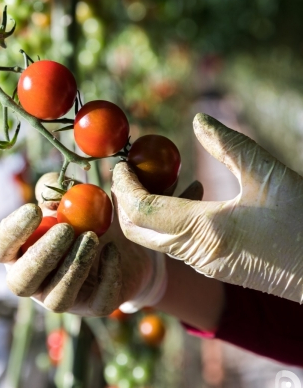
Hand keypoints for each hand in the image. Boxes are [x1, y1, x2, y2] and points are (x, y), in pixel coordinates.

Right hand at [0, 174, 165, 315]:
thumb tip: (51, 185)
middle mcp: (33, 281)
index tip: (34, 209)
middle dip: (42, 255)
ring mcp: (61, 298)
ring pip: (57, 297)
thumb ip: (59, 189)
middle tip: (65, 229)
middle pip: (22, 281)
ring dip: (73, 267)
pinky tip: (112, 250)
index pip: (0, 247)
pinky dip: (106, 275)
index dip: (12, 232)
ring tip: (92, 237)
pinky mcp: (93, 306)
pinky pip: (97, 301)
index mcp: (19, 251)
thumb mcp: (75, 196)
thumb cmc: (89, 214)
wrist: (128, 243)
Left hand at [112, 113, 302, 303]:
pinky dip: (166, 219)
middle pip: (137, 231)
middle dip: (125, 199)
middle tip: (129, 169)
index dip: (124, 185)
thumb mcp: (267, 174)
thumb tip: (198, 121)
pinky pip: (175, 243)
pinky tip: (191, 192)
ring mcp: (206, 264)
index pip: (141, 211)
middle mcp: (197, 254)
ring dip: (145, 209)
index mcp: (204, 231)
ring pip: (155, 239)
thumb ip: (228, 145)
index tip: (121, 162)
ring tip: (156, 175)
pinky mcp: (216, 266)